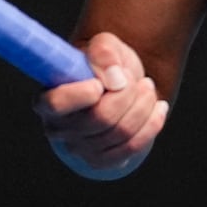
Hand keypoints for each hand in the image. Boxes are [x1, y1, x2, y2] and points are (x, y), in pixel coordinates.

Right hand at [33, 32, 168, 179]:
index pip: (58, 104)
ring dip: (144, 105)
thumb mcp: (104, 45)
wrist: (117, 86)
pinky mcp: (100, 161)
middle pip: (101, 117)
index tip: (100, 83)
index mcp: (47, 99)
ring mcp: (78, 149)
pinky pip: (132, 147)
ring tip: (147, 87)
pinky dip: (152, 125)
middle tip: (136, 79)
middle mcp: (57, 129)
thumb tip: (114, 79)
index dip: (82, 94)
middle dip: (128, 93)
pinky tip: (158, 107)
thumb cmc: (103, 65)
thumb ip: (103, 51)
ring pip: (122, 131)